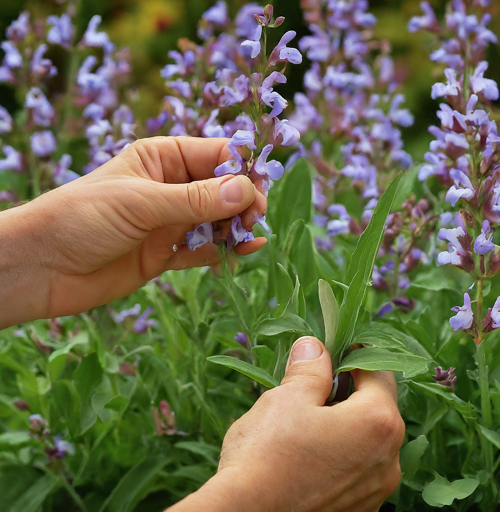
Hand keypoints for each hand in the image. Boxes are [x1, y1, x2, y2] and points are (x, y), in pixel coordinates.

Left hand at [0, 136, 266, 327]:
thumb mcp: (141, 202)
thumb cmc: (82, 218)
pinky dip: (222, 251)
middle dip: (242, 202)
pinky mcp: (167, 253)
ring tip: (248, 239)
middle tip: (252, 219)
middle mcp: (170, 187)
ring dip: (236, 228)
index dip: (242, 169)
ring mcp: (170, 221)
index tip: (259, 189)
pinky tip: (239, 253)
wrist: (44, 268)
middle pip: (223, 189)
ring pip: (217, 220)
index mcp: (162, 158)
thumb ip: (195, 199)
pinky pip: (204, 249)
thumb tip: (245, 192)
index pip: (216, 155)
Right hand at [169, 337, 404, 511]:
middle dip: (348, 388)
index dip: (354, 355)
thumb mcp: (288, 397)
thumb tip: (314, 347)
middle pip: (376, 406)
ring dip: (343, 420)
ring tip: (306, 416)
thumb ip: (310, 368)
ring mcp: (375, 490)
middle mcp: (388, 460)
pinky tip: (307, 450)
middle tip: (313, 382)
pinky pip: (357, 467)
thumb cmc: (268, 454)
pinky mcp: (359, 509)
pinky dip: (340, 450)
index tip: (331, 350)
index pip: (379, 371)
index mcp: (377, 423)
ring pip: (366, 438)